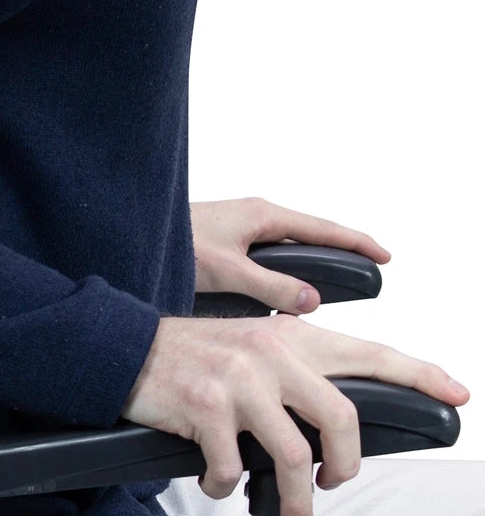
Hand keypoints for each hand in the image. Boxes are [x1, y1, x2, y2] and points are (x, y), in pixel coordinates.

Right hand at [120, 314, 469, 515]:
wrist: (125, 348)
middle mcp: (272, 355)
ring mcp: (240, 382)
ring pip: (294, 456)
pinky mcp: (207, 409)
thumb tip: (334, 421)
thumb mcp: (251, 346)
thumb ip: (295, 370)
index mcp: (291, 338)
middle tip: (334, 485)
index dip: (421, 375)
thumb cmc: (191, 354)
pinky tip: (215, 481)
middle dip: (346, 467)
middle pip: (343, 419)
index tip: (456, 394)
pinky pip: (233, 468)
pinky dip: (225, 485)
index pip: (372, 354)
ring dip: (298, 500)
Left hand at [190, 197, 390, 314]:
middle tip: (363, 280)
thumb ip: (270, 287)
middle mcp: (254, 219)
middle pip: (309, 240)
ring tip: (326, 295)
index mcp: (262, 215)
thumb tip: (312, 300)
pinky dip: (279, 278)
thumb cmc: (172, 245)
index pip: (324, 228)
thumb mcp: (227, 270)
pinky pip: (265, 262)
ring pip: (286, 254)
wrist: (131, 239)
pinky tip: (279, 299)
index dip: (357, 244)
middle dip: (336, 258)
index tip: (385, 257)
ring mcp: (240, 232)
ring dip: (304, 272)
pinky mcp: (225, 246)